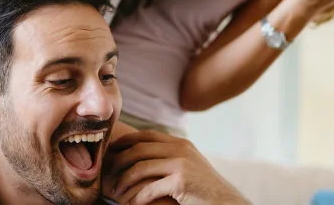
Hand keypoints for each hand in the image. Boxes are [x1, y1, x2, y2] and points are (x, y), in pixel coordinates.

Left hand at [103, 131, 249, 204]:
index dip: (126, 141)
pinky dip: (137, 197)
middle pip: (138, 149)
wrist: (226, 202)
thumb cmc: (204, 189)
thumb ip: (170, 156)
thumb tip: (143, 156)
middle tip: (107, 175)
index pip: (146, 135)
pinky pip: (149, 188)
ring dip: (123, 182)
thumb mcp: (189, 165)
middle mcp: (180, 148)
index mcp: (181, 143)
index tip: (111, 151)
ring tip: (115, 193)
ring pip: (140, 168)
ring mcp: (181, 163)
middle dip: (118, 162)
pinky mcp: (181, 181)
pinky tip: (131, 204)